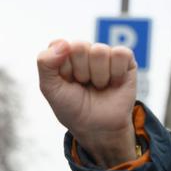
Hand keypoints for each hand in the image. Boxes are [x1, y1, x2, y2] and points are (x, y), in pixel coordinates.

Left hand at [37, 39, 137, 166]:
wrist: (96, 127)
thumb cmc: (72, 108)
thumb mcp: (50, 89)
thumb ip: (45, 64)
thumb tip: (63, 43)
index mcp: (64, 55)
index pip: (59, 45)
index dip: (62, 68)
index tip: (65, 82)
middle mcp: (84, 51)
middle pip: (80, 46)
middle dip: (80, 72)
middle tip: (83, 84)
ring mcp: (104, 54)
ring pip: (100, 51)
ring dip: (98, 76)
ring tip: (98, 86)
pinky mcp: (125, 59)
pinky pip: (120, 53)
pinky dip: (115, 74)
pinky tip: (113, 83)